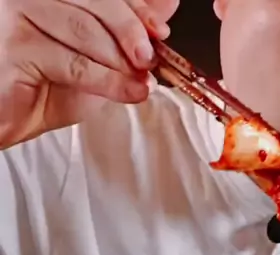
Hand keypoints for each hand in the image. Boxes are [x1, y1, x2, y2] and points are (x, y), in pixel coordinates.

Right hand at [0, 0, 178, 147]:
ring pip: (86, 31)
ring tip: (142, 83)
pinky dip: (109, 81)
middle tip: (150, 59)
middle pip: (95, 0)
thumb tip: (164, 7)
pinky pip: (74, 63)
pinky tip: (129, 93)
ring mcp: (18, 14)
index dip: (135, 7)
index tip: (160, 30)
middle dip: (131, 31)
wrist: (6, 118)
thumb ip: (125, 33)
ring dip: (121, 63)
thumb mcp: (94, 58)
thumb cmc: (42, 87)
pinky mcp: (16, 47)